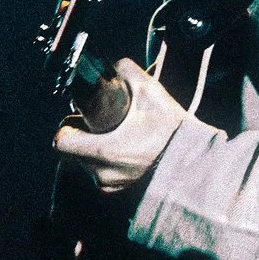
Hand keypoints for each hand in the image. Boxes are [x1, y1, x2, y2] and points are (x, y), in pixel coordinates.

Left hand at [53, 57, 188, 196]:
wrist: (197, 161)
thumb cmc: (173, 130)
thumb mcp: (150, 91)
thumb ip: (126, 71)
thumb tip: (113, 65)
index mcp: (103, 152)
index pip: (62, 142)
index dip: (67, 127)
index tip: (79, 121)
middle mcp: (103, 174)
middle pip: (75, 153)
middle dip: (85, 137)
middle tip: (104, 126)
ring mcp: (112, 187)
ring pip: (89, 165)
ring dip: (97, 151)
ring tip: (120, 139)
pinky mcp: (122, 194)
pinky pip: (105, 175)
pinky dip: (111, 164)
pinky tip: (129, 152)